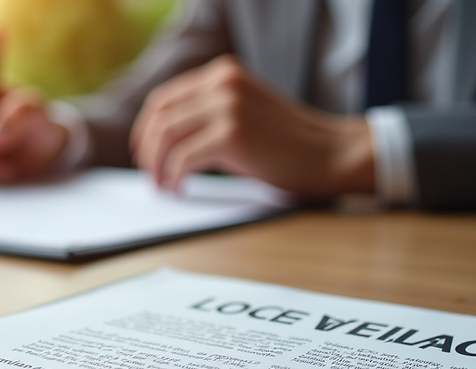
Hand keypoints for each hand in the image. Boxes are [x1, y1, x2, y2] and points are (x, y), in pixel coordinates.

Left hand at [130, 55, 375, 199]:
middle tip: (150, 175)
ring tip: (162, 185)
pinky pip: (183, 158)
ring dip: (157, 165)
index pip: (164, 98)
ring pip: (166, 135)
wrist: (331, 153)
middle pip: (159, 115)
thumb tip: (165, 142)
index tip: (144, 154)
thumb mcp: (244, 114)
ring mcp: (227, 106)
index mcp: (223, 74)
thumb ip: (208, 116)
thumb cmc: (288, 144)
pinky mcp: (232, 134)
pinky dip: (174, 176)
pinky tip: (179, 187)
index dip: (146, 129)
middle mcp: (222, 83)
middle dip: (147, 149)